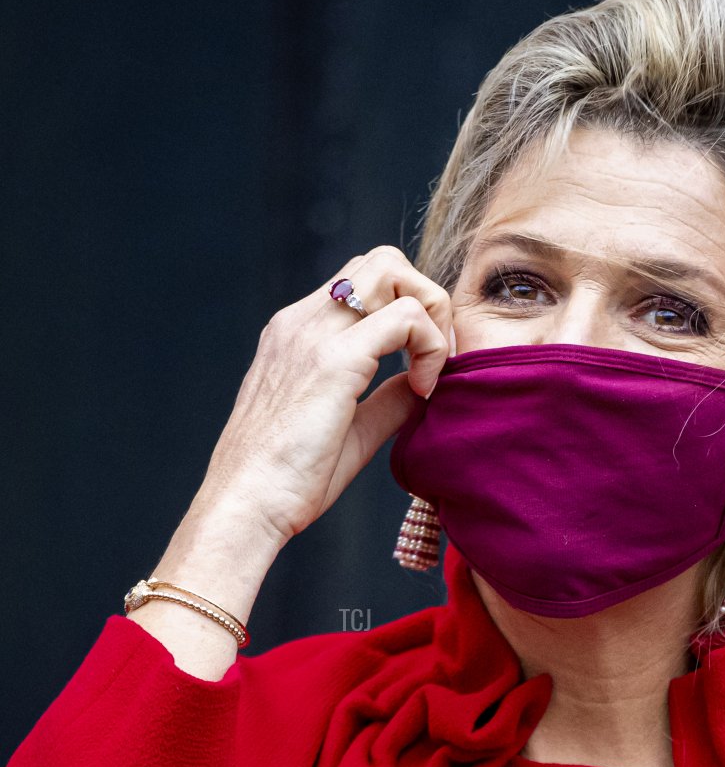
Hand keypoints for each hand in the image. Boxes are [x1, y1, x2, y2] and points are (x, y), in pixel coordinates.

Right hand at [190, 245, 452, 546]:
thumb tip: (421, 383)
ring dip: (430, 312)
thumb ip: (385, 399)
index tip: (424, 366)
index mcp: (298, 333)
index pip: (364, 280)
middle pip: (382, 260)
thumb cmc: (289, 481)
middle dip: (425, 298)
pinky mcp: (333, 360)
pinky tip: (423, 390)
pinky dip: (430, 346)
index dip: (409, 309)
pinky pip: (406, 316)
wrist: (247, 507)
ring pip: (393, 270)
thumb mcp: (348, 429)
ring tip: (430, 369)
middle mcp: (302, 321)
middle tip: (436, 357)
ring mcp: (313, 334)